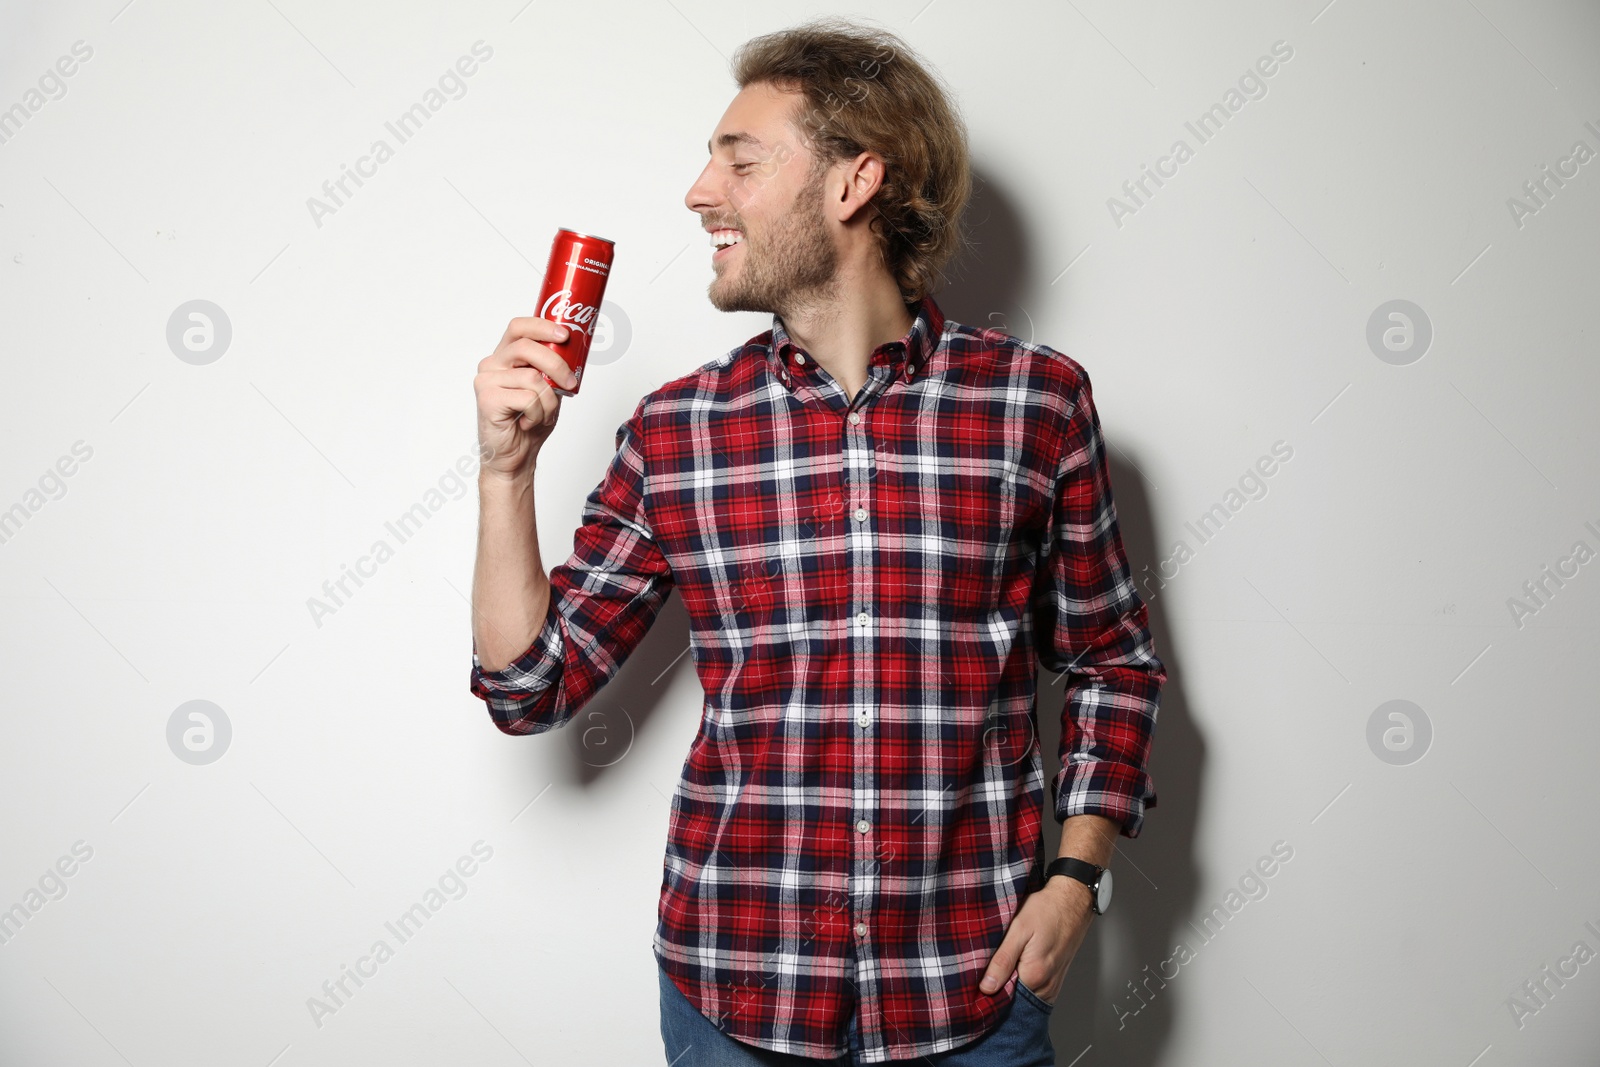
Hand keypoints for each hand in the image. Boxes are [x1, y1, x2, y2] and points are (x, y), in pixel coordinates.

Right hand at [474, 316, 579, 478]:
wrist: (514, 457)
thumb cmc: (529, 423)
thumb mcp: (547, 390)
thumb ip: (552, 370)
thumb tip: (572, 353)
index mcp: (504, 358)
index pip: (519, 328)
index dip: (542, 326)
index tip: (565, 336)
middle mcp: (491, 365)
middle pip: (527, 347)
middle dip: (557, 365)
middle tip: (570, 384)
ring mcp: (486, 381)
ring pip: (532, 377)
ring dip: (548, 401)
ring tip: (541, 415)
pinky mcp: (487, 399)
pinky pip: (528, 398)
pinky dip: (538, 414)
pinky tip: (527, 422)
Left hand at [978, 877, 1094, 1004]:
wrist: (1073, 901)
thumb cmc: (1047, 910)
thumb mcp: (1018, 929)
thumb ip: (1002, 961)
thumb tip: (986, 987)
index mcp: (1033, 975)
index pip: (1003, 997)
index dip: (987, 991)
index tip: (976, 981)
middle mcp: (1046, 986)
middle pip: (1015, 999)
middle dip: (999, 990)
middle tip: (987, 971)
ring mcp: (1053, 984)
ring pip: (1025, 996)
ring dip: (1012, 987)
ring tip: (1002, 968)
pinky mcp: (1057, 978)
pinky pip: (1036, 992)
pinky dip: (1024, 985)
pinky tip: (1017, 970)